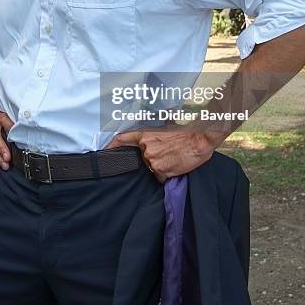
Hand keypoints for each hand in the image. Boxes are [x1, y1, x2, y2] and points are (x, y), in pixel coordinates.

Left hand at [106, 127, 225, 182]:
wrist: (199, 140)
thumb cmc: (186, 133)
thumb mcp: (166, 128)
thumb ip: (154, 136)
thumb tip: (150, 142)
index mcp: (146, 135)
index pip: (123, 139)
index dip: (112, 145)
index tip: (105, 150)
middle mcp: (146, 148)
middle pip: (143, 159)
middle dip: (153, 159)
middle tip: (166, 155)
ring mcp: (152, 160)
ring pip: (152, 169)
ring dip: (161, 167)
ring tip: (173, 158)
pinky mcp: (161, 171)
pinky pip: (160, 177)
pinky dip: (167, 174)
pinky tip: (175, 166)